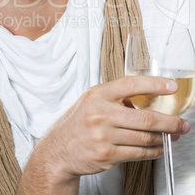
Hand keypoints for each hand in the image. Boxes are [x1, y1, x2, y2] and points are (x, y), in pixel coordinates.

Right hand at [38, 76, 188, 179]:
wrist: (58, 150)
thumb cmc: (77, 123)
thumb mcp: (91, 101)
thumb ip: (114, 97)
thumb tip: (145, 96)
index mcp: (98, 95)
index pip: (131, 85)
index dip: (154, 84)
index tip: (171, 87)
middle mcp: (100, 114)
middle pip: (145, 118)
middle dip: (170, 122)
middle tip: (182, 123)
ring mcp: (103, 136)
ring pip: (144, 138)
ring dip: (164, 138)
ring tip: (173, 136)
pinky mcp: (106, 155)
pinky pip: (138, 153)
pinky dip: (153, 152)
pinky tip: (159, 148)